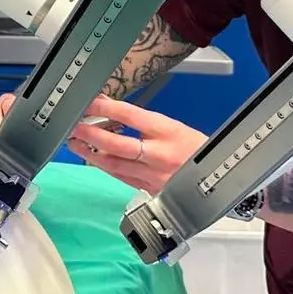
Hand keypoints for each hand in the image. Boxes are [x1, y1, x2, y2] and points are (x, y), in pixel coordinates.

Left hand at [65, 96, 206, 194]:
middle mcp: (160, 155)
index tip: (89, 103)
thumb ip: (146, 123)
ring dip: (91, 154)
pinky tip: (94, 159)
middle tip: (74, 126)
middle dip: (91, 135)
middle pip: (118, 144)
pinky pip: (121, 177)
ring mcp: (154, 176)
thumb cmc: (196, 149)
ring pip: (115, 165)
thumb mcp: (175, 127)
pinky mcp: (150, 190)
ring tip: (75, 143)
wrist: (218, 178)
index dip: (106, 108)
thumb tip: (114, 113)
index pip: (131, 116)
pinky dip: (105, 167)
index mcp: (168, 132)